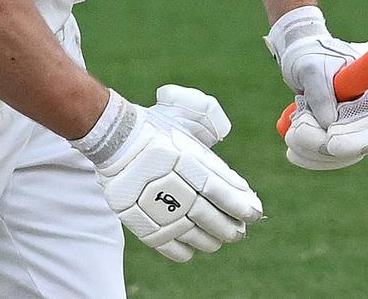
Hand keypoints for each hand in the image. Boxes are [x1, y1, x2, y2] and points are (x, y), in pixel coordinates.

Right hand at [71, 86, 262, 261]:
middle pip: (207, 214)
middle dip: (229, 226)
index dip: (239, 203)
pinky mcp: (136, 218)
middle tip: (240, 231)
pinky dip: (181, 250)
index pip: (219, 188)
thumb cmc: (156, 126)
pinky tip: (192, 249)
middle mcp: (171, 183)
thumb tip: (232, 172)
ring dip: (210, 239)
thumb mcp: (188, 117)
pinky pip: (164, 242)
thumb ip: (213, 132)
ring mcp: (152, 203)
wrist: (114, 136)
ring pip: (189, 232)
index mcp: (185, 158)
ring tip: (220, 240)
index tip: (254, 211)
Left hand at [284, 58, 367, 168]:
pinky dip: (315, 157)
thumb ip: (321, 92)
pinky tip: (294, 152)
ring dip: (318, 152)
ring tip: (291, 136)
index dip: (364, 131)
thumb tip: (329, 125)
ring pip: (352, 152)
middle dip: (333, 144)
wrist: (300, 58)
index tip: (331, 136)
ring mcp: (367, 123)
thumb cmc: (309, 54)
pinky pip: (339, 156)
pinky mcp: (350, 136)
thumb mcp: (311, 66)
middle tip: (300, 135)